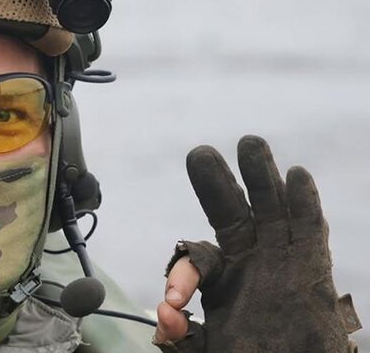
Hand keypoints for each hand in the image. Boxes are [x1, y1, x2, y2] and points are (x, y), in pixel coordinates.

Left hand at [153, 135, 358, 351]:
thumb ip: (184, 336)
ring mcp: (280, 257)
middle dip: (216, 183)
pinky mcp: (312, 265)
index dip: (183, 277)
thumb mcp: (207, 351)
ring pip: (270, 208)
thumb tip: (165, 315)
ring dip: (261, 178)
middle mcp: (248, 259)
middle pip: (230, 212)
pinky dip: (304, 202)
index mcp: (219, 279)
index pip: (196, 262)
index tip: (175, 304)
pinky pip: (309, 228)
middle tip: (199, 154)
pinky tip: (297, 175)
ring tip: (250, 145)